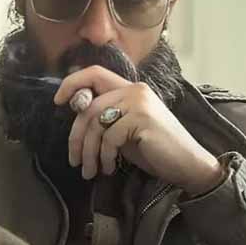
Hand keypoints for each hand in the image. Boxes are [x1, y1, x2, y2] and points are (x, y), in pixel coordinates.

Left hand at [53, 66, 222, 194]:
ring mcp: (139, 102)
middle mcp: (134, 90)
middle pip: (88, 105)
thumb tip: (75, 110)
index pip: (94, 73)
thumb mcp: (125, 130)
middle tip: (74, 160)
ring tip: (90, 171)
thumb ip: (105, 117)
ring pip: (95, 122)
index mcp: (130, 88)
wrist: (188, 164)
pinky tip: (109, 168)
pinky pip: (109, 137)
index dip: (72, 83)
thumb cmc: (155, 149)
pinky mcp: (142, 119)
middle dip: (76, 136)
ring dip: (88, 152)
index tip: (57, 102)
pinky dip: (104, 156)